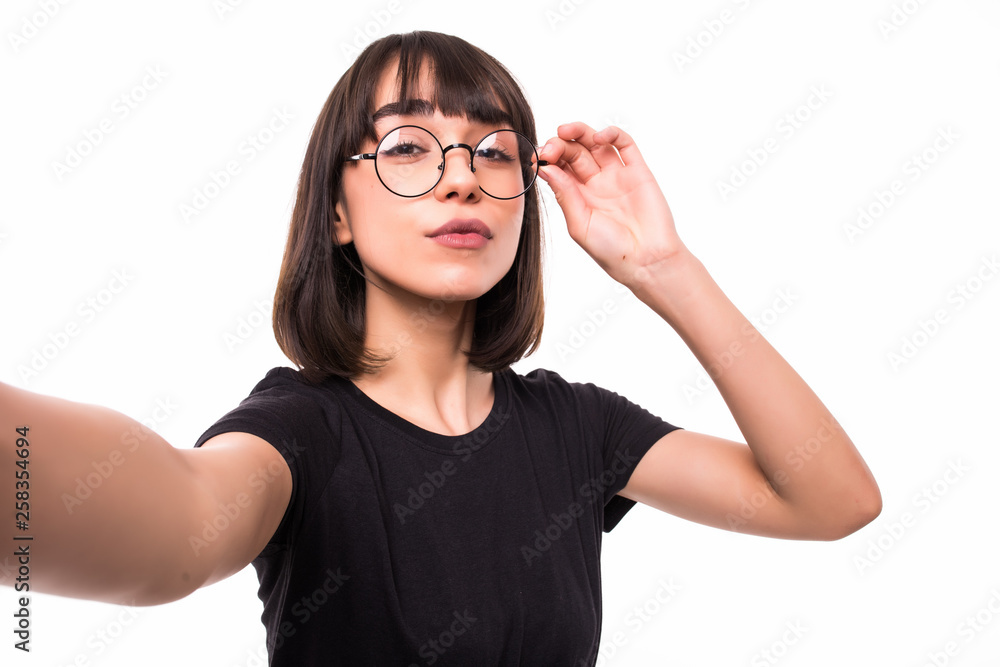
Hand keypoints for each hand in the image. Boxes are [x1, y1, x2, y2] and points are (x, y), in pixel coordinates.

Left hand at [538, 123, 687, 288]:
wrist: (646, 261)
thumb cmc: (611, 251)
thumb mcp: (579, 224)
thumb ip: (565, 194)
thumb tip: (545, 168)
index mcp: (578, 197)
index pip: (559, 168)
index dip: (547, 159)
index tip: (536, 158)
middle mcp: (596, 183)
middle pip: (574, 152)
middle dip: (559, 145)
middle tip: (550, 148)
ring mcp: (617, 175)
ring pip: (595, 143)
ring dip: (579, 132)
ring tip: (565, 131)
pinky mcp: (638, 171)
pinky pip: (625, 145)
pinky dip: (611, 134)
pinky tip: (598, 137)